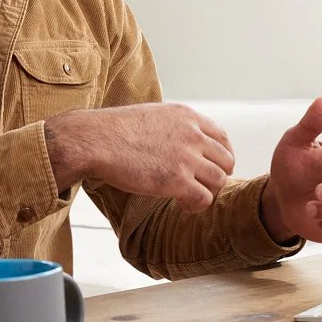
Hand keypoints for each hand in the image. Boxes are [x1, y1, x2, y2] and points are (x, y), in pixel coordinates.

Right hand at [44, 103, 235, 212]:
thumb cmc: (113, 130)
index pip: (223, 138)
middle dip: (216, 176)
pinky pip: (204, 199)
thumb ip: (172, 126)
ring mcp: (186, 157)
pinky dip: (196, 206)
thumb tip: (177, 142)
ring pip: (219, 181)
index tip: (211, 168)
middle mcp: (192, 134)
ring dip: (207, 193)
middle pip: (226, 161)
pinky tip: (181, 205)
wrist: (94, 140)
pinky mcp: (177, 180)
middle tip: (200, 187)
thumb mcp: (151, 115)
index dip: (221, 157)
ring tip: (187, 198)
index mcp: (187, 116)